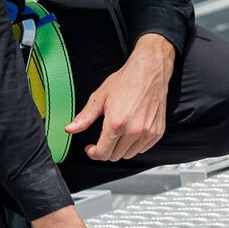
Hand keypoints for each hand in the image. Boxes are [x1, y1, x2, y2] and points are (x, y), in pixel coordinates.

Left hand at [66, 34, 174, 160]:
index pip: (102, 153)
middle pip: (115, 156)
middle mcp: (133, 130)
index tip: (92, 148)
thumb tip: (71, 128)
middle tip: (105, 137)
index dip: (93, 153)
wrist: (149, 71)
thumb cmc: (126, 81)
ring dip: (121, 148)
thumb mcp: (100, 97)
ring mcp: (147, 132)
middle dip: (107, 150)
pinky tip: (132, 130)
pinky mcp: (157, 131)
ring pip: (129, 154)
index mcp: (116, 123)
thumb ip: (85, 117)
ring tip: (119, 132)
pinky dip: (136, 144)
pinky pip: (143, 148)